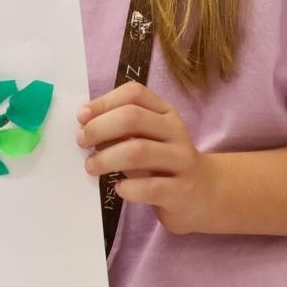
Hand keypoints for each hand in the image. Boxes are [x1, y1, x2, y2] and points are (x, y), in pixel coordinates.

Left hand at [77, 82, 218, 235]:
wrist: (205, 193)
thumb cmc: (165, 163)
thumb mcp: (148, 139)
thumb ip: (122, 130)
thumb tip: (85, 125)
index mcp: (165, 112)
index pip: (134, 94)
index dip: (103, 102)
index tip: (81, 117)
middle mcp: (176, 131)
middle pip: (133, 117)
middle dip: (99, 128)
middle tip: (81, 142)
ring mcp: (181, 161)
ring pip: (138, 151)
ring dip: (106, 159)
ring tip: (92, 167)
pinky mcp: (181, 191)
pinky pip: (149, 187)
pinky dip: (127, 188)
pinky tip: (120, 188)